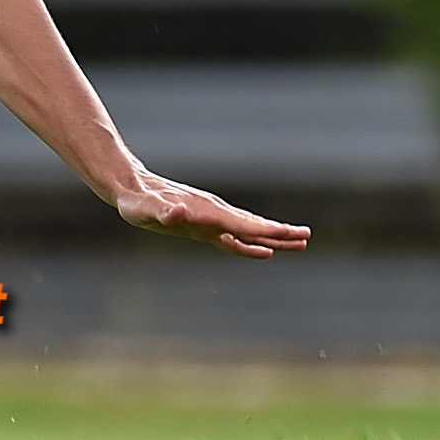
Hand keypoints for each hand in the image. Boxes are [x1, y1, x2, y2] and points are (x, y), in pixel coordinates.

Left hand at [114, 173, 311, 258]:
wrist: (132, 188)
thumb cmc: (137, 203)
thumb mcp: (145, 210)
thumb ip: (163, 212)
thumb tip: (177, 211)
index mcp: (207, 214)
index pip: (243, 225)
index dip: (267, 232)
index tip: (291, 234)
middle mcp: (213, 215)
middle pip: (252, 226)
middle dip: (279, 233)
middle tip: (306, 237)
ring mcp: (210, 219)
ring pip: (247, 229)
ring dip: (272, 236)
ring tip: (298, 242)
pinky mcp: (204, 225)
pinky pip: (234, 237)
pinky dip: (250, 244)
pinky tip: (263, 251)